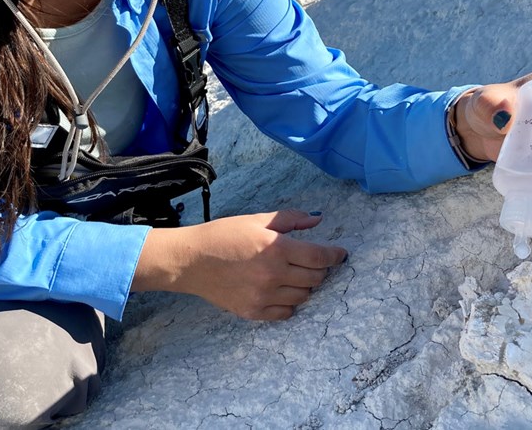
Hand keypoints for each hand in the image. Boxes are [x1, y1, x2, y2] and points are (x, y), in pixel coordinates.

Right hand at [133, 210, 347, 320]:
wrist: (191, 261)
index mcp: (277, 249)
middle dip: (319, 269)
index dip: (335, 256)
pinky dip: (290, 303)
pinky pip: (286, 313)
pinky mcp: (253, 312)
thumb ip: (290, 219)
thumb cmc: (224, 235)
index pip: (320, 257)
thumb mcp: (257, 220)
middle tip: (312, 262)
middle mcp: (273, 275)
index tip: (341, 254)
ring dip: (305, 285)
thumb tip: (317, 220)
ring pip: (303, 296)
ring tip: (294, 275)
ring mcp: (263, 297)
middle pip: (315, 278)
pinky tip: (282, 291)